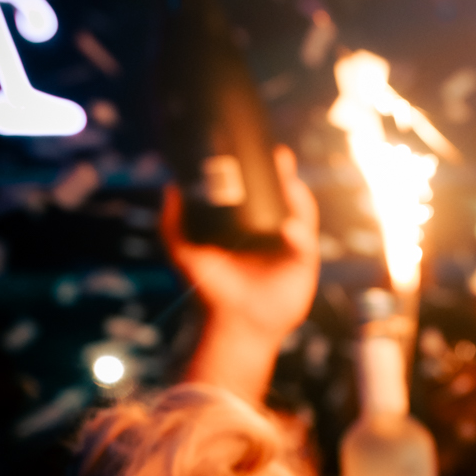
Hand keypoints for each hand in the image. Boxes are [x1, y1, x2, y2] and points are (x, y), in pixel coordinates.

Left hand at [166, 145, 319, 404]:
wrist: (230, 324)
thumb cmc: (208, 291)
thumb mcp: (183, 251)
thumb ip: (172, 222)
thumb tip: (170, 187)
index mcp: (250, 227)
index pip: (261, 193)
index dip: (264, 172)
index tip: (260, 151)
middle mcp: (272, 233)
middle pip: (286, 196)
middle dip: (286, 175)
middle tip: (279, 157)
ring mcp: (291, 247)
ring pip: (301, 213)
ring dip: (298, 196)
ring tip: (289, 183)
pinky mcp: (304, 265)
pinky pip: (306, 242)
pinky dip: (298, 232)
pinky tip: (288, 228)